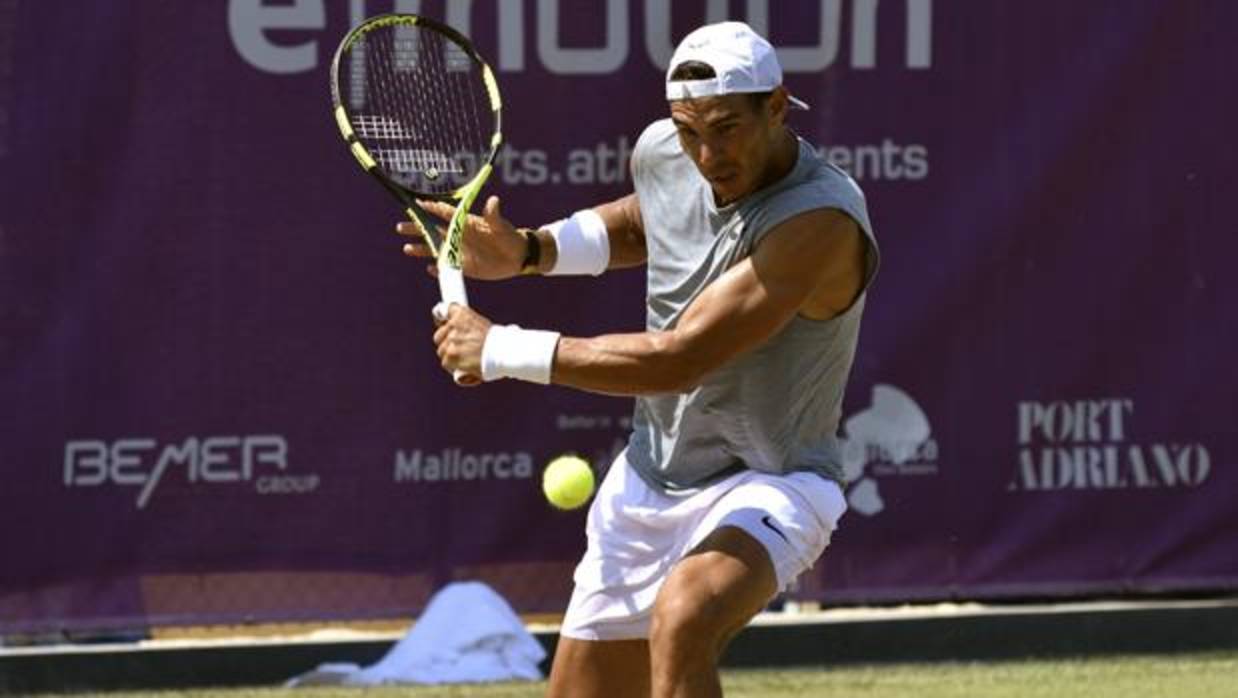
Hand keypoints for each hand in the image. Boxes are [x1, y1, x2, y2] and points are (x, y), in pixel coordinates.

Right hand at [399, 196, 526, 280]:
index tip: (416, 204)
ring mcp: (460, 252)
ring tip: (406, 249)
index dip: (430, 208)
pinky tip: (429, 269)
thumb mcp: (502, 226)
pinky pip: (447, 267)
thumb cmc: (510, 237)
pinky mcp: (464, 267)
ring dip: (421, 249)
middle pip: (433, 231)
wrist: (518, 257)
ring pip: (436, 249)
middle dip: (417, 228)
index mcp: (466, 223)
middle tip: (400, 227)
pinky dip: (438, 269)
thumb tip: (494, 201)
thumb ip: (494, 215)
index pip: (444, 213)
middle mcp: (459, 236)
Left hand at [432, 303, 491, 385]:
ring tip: (467, 359)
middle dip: (446, 342)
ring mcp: (451, 340)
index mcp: (462, 314)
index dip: (442, 320)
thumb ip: (466, 325)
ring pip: (442, 351)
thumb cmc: (497, 341)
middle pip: (439, 335)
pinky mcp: (450, 356)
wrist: (505, 352)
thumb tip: (454, 329)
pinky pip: (446, 363)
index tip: (442, 323)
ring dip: (451, 356)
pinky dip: (454, 367)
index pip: (443, 311)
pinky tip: (465, 366)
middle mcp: (454, 324)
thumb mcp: (481, 324)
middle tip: (460, 348)